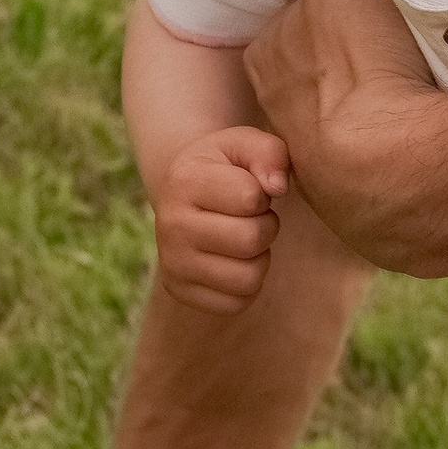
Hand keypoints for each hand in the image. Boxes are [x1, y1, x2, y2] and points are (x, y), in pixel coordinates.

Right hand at [153, 125, 288, 309]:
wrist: (182, 195)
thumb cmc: (223, 167)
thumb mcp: (244, 144)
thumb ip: (270, 153)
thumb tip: (277, 187)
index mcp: (184, 181)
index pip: (252, 198)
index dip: (263, 195)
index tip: (250, 191)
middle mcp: (170, 224)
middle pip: (251, 240)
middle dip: (265, 227)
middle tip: (252, 218)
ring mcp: (171, 262)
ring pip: (248, 278)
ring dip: (259, 258)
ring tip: (243, 239)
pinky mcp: (178, 291)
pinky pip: (237, 303)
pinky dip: (246, 285)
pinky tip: (233, 261)